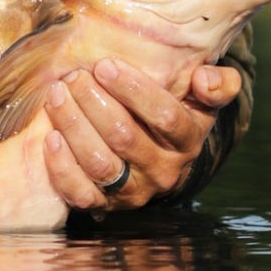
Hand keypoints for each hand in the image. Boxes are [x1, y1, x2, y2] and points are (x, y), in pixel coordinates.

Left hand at [42, 58, 241, 213]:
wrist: (159, 158)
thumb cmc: (176, 114)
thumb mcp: (203, 99)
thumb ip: (219, 84)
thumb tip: (204, 78)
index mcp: (189, 140)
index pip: (166, 117)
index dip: (134, 91)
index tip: (105, 65)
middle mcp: (164, 171)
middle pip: (125, 137)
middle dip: (94, 103)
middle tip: (73, 77)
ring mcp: (134, 192)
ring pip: (100, 163)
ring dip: (74, 127)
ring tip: (56, 96)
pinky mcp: (105, 205)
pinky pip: (80, 193)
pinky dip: (62, 168)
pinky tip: (51, 137)